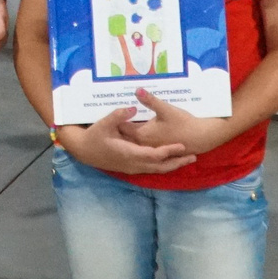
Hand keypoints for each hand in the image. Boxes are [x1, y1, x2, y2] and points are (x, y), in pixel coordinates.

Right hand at [58, 107, 196, 176]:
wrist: (84, 151)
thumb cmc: (94, 137)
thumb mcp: (104, 124)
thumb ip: (118, 116)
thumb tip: (133, 109)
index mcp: (129, 153)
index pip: (154, 155)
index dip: (169, 151)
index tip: (182, 145)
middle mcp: (133, 164)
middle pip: (160, 166)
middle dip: (177, 162)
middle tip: (194, 156)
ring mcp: (132, 168)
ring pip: (157, 170)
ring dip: (172, 165)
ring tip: (187, 159)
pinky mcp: (131, 168)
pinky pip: (151, 169)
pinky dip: (163, 166)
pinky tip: (170, 161)